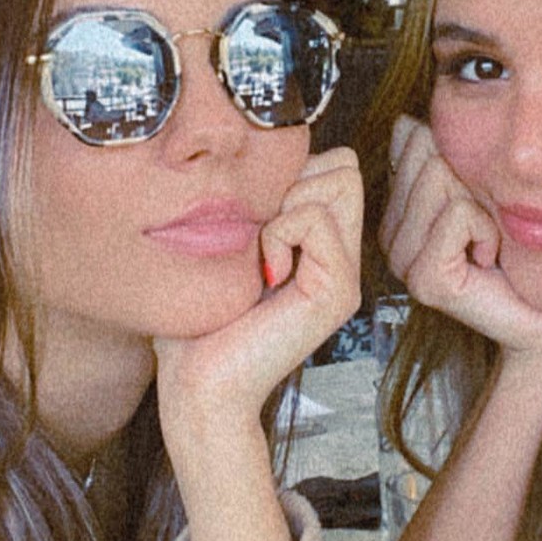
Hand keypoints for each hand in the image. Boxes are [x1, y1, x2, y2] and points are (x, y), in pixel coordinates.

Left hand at [154, 147, 362, 434]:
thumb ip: (247, 204)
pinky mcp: (338, 292)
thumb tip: (239, 155)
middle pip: (343, 165)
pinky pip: (317, 218)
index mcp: (317, 243)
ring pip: (338, 180)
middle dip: (294, 178)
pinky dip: (280, 233)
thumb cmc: (197, 321)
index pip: (332, 163)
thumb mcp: (222, 246)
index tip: (253, 217)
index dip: (291, 170)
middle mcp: (340, 256)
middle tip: (260, 230)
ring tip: (261, 251)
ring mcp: (345, 275)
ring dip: (286, 202)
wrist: (198, 385)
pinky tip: (264, 273)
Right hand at [381, 116, 541, 389]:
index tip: (476, 204)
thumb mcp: (479, 193)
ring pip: (440, 181)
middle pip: (428, 158)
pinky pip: (457, 215)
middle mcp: (391, 238)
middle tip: (485, 226)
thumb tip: (407, 123)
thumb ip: (444, 159)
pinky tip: (489, 258)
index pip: (413, 141)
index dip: (460, 158)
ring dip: (482, 207)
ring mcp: (403, 262)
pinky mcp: (426, 279)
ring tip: (488, 243)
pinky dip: (487, 229)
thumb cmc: (519, 252)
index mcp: (398, 213)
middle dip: (471, 181)